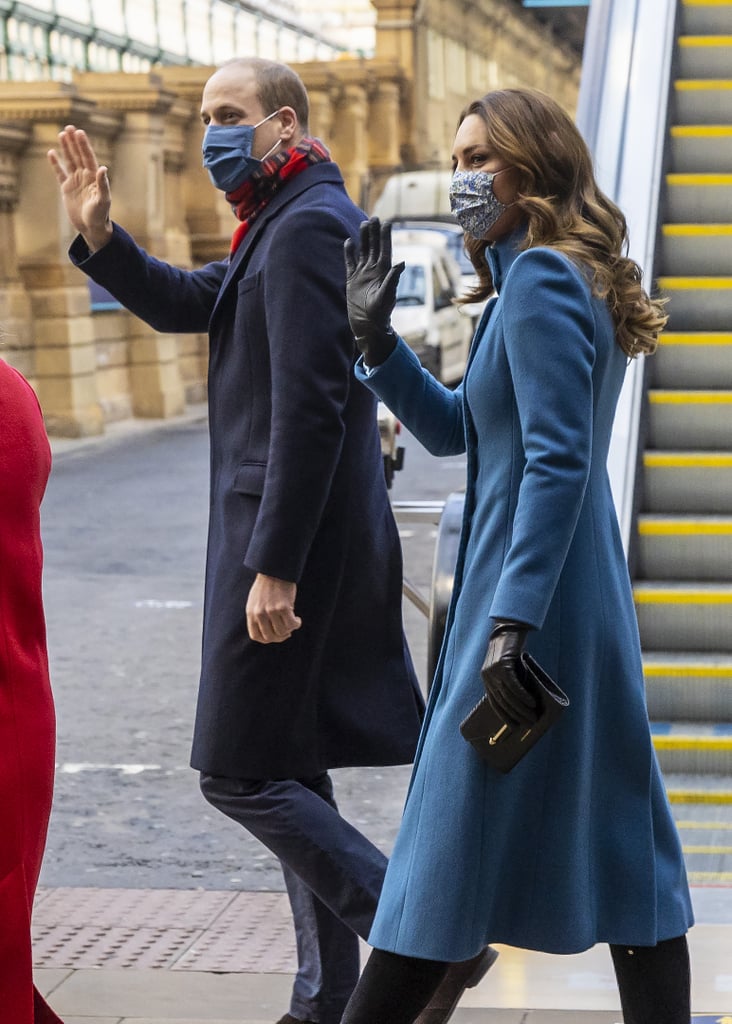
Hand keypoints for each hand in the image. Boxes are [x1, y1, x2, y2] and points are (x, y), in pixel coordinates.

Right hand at [47, 125, 112, 251]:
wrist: (92, 228)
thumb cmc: (100, 215)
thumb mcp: (103, 200)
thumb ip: (103, 184)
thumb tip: (103, 168)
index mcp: (94, 178)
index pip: (88, 157)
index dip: (84, 145)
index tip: (79, 132)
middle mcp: (85, 177)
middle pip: (78, 155)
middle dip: (74, 142)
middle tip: (69, 127)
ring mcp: (75, 181)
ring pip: (69, 161)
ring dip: (66, 148)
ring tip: (61, 134)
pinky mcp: (67, 188)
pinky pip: (60, 173)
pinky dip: (56, 164)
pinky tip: (52, 153)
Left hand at [246, 573, 302, 643]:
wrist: (275, 570)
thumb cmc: (267, 585)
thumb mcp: (256, 601)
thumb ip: (258, 616)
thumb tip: (270, 632)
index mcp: (251, 612)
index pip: (256, 636)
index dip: (267, 639)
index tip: (275, 636)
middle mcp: (259, 613)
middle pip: (270, 637)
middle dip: (280, 637)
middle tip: (287, 632)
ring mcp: (270, 611)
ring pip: (282, 631)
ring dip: (289, 630)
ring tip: (293, 622)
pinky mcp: (282, 607)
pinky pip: (291, 624)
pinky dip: (296, 624)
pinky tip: (297, 619)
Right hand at [343, 217, 402, 366]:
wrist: (368, 326)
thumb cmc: (380, 314)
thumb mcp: (387, 296)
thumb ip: (393, 279)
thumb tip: (401, 262)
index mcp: (383, 273)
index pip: (385, 250)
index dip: (385, 236)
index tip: (387, 222)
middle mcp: (374, 271)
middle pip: (373, 247)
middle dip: (374, 233)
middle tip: (374, 217)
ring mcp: (362, 275)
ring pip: (362, 252)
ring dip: (363, 239)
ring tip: (363, 224)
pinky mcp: (352, 281)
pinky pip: (350, 263)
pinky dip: (349, 253)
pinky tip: (349, 242)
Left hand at [480, 621, 538, 726]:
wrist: (508, 629)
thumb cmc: (511, 651)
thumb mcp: (509, 669)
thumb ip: (512, 683)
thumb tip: (524, 703)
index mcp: (487, 679)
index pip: (494, 703)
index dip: (504, 717)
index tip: (515, 727)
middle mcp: (488, 677)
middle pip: (502, 702)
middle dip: (516, 715)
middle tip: (529, 724)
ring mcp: (493, 671)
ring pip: (508, 696)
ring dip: (522, 709)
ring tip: (533, 716)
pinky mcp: (502, 665)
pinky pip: (513, 685)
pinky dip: (523, 696)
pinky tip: (531, 703)